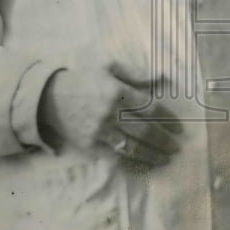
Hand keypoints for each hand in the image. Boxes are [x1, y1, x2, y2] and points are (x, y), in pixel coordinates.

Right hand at [38, 66, 181, 166]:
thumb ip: (136, 73)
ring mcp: (100, 131)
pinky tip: (143, 163)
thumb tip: (162, 78)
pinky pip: (115, 155)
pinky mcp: (90, 145)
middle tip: (176, 148)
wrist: (50, 97)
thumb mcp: (109, 66)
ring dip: (152, 155)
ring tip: (165, 159)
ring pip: (132, 147)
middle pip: (145, 131)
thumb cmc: (84, 78)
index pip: (150, 108)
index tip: (179, 128)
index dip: (167, 119)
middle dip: (164, 141)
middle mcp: (111, 113)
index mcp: (118, 91)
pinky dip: (131, 160)